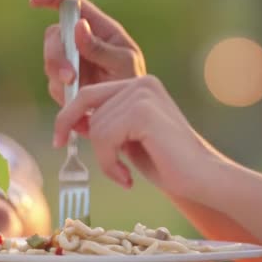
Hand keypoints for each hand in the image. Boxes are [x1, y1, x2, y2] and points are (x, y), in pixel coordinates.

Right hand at [30, 0, 146, 104]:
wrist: (130, 114)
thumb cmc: (133, 82)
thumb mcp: (124, 64)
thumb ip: (101, 48)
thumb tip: (79, 25)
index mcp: (100, 28)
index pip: (73, 4)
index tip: (34, 2)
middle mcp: (82, 41)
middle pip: (54, 36)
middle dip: (55, 56)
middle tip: (69, 78)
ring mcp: (72, 61)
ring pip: (50, 62)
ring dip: (59, 78)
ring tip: (79, 93)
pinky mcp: (66, 81)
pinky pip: (53, 84)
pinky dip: (62, 94)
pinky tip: (79, 102)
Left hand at [53, 75, 219, 197]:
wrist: (202, 178)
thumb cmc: (169, 163)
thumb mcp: (128, 141)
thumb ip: (106, 126)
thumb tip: (74, 121)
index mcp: (141, 85)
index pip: (92, 92)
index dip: (69, 113)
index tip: (59, 137)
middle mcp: (142, 83)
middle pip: (86, 100)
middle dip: (67, 123)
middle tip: (59, 145)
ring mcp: (143, 95)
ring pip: (96, 125)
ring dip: (103, 158)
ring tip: (123, 174)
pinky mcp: (143, 112)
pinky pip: (104, 138)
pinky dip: (108, 163)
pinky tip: (126, 177)